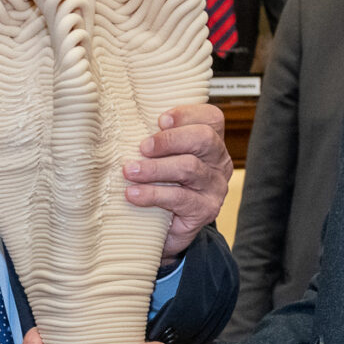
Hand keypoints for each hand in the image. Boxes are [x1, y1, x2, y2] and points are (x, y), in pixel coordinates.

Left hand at [124, 104, 230, 263]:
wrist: (166, 230)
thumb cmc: (162, 185)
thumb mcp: (162, 158)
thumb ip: (156, 140)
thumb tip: (125, 124)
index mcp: (211, 142)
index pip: (211, 118)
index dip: (187, 114)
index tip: (160, 120)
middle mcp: (218, 162)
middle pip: (203, 138)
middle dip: (170, 139)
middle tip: (142, 147)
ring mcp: (215, 187)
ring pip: (189, 168)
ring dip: (155, 168)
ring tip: (129, 171)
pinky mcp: (206, 210)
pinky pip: (180, 198)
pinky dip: (153, 194)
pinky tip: (133, 194)